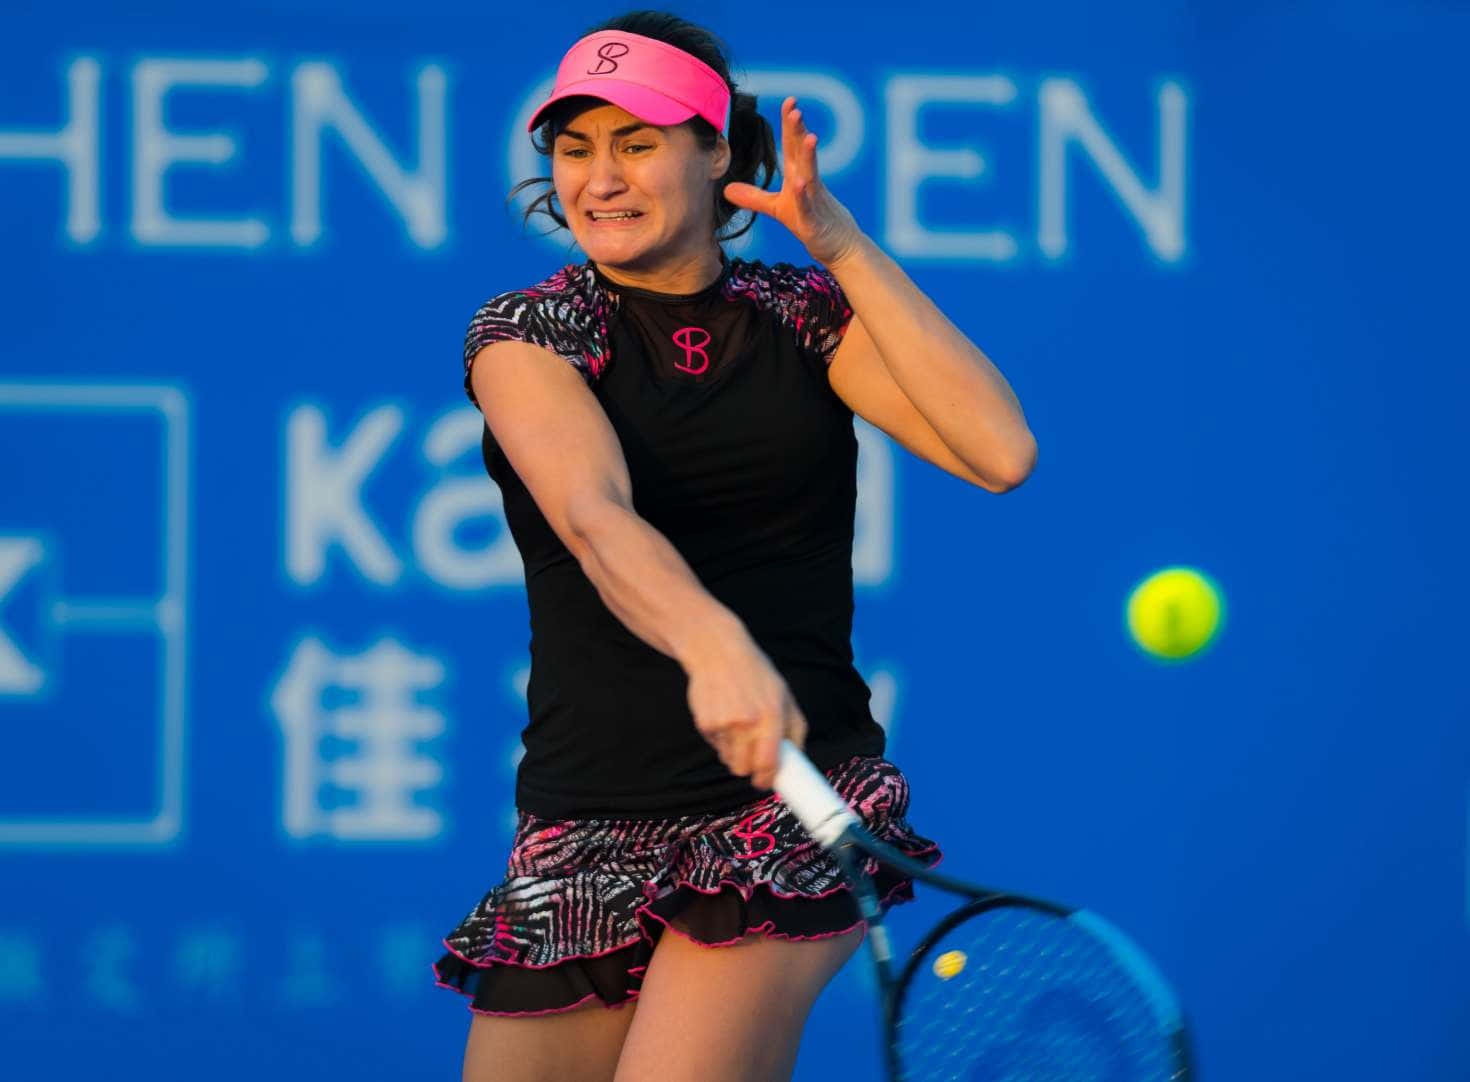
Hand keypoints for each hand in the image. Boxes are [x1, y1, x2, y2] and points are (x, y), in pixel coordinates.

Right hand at [684, 628, 808, 790]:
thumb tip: (796, 759)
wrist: (717, 651)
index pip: (768, 763)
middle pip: (744, 769)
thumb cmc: (755, 674)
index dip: (766, 779)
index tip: (764, 782)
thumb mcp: (784, 695)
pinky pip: (714, 745)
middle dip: (748, 768)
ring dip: (733, 751)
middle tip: (750, 756)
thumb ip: (795, 729)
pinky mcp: (704, 723)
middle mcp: (747, 722)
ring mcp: (723, 724)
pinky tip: (722, 714)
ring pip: (728, 759)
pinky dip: (719, 737)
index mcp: (772, 716)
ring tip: (736, 725)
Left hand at [722, 96, 863, 268]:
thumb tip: (726, 189)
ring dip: (808, 156)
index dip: (789, 124)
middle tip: (795, 108)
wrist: (837, 247)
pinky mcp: (813, 222)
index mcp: (798, 177)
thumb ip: (754, 198)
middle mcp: (807, 184)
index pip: (792, 146)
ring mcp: (813, 202)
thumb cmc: (811, 223)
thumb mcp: (778, 209)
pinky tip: (800, 184)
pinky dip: (804, 196)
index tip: (789, 100)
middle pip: (801, 153)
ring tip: (808, 136)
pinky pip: (808, 207)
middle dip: (798, 131)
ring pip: (810, 175)